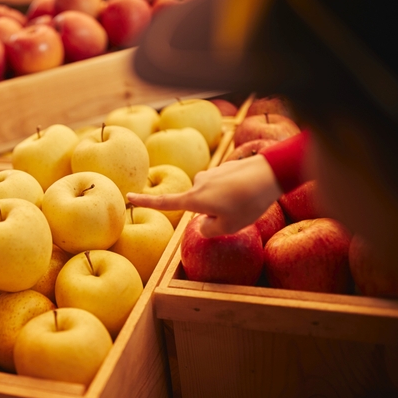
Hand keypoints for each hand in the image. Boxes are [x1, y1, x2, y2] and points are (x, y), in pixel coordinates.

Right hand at [127, 155, 281, 236]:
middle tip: (235, 215)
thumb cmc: (247, 203)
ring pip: (212, 196)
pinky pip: (223, 186)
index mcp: (194, 199)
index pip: (164, 202)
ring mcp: (211, 174)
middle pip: (197, 205)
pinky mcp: (224, 168)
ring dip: (223, 202)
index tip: (128, 196)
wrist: (269, 173)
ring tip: (245, 203)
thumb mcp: (228, 227)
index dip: (145, 202)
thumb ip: (208, 230)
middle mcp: (198, 183)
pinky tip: (249, 191)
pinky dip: (232, 192)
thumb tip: (201, 223)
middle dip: (211, 213)